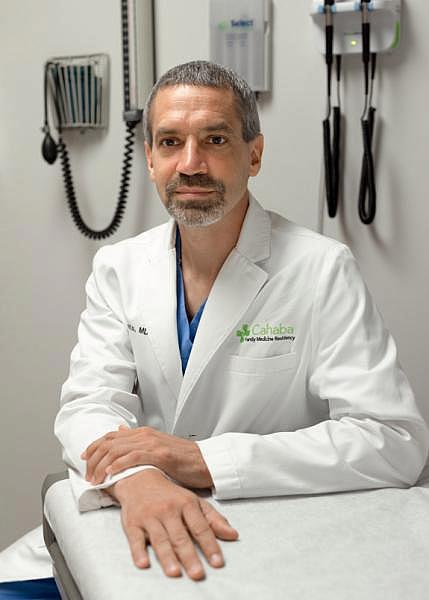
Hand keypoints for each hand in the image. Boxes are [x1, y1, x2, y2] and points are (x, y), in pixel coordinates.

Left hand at [81, 425, 212, 488]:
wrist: (206, 462)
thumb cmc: (184, 460)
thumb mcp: (157, 446)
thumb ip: (138, 441)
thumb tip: (120, 430)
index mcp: (143, 433)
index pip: (110, 436)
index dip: (93, 446)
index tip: (83, 459)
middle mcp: (145, 435)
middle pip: (109, 442)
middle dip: (93, 458)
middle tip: (87, 475)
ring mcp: (153, 443)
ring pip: (117, 449)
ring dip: (101, 465)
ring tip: (95, 478)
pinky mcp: (160, 455)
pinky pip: (133, 457)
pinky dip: (117, 465)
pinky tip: (110, 474)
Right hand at [107, 469, 238, 580]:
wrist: (140, 478)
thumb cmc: (171, 495)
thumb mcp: (194, 502)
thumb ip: (213, 519)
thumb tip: (234, 535)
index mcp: (186, 504)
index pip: (201, 528)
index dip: (210, 545)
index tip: (218, 563)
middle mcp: (168, 510)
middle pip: (180, 537)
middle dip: (189, 556)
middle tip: (198, 574)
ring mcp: (150, 517)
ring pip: (160, 539)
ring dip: (167, 557)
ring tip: (175, 573)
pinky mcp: (132, 523)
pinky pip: (135, 539)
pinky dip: (138, 552)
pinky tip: (143, 564)